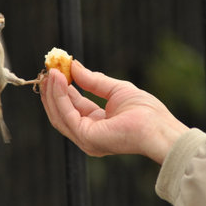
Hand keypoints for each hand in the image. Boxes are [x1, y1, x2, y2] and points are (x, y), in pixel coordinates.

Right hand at [40, 60, 188, 164]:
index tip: (55, 71)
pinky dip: (60, 96)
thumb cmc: (145, 111)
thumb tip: (73, 66)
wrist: (158, 127)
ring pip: (59, 114)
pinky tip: (59, 79)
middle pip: (60, 112)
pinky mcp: (85, 137)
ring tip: (50, 71)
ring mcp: (85, 139)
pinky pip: (66, 114)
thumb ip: (93, 80)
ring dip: (52, 92)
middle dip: (52, 91)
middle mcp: (87, 135)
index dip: (62, 89)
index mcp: (95, 125)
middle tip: (47, 70)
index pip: (72, 107)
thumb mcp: (115, 89)